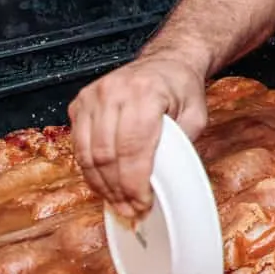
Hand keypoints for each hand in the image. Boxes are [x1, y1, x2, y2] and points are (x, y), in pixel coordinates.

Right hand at [68, 55, 207, 219]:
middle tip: (130, 211)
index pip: (133, 149)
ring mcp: (93, 96)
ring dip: (101, 185)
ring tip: (116, 203)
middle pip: (107, 155)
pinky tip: (103, 184)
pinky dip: (89, 170)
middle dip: (118, 191)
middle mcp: (114, 92)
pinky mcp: (80, 102)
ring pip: (87, 154)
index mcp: (146, 93)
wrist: (167, 62)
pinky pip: (78, 145)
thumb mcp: (196, 116)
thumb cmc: (182, 88)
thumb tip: (162, 182)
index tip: (142, 204)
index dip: (135, 184)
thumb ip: (180, 146)